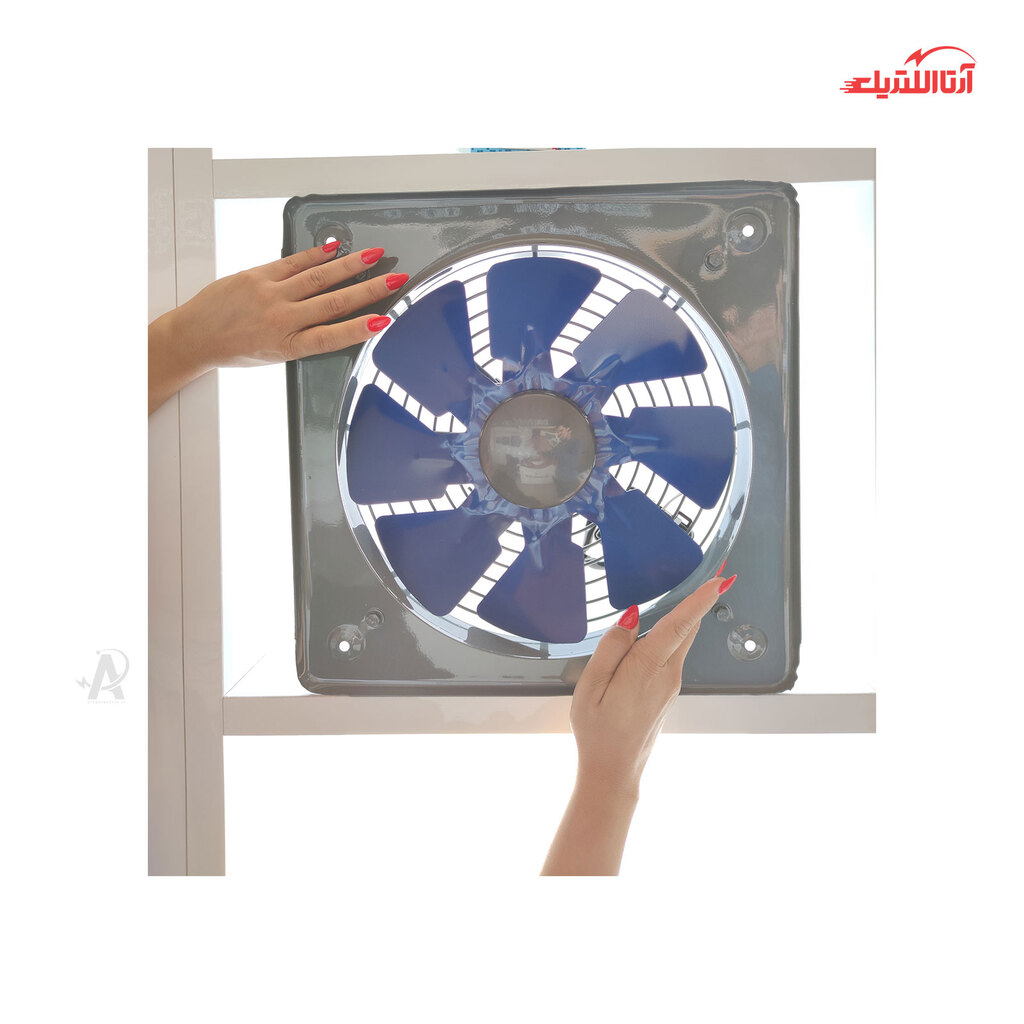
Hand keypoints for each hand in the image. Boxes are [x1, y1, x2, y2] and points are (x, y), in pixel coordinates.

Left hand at [148, 243, 406, 413]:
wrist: (195, 335)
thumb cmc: (234, 349)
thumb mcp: (275, 355)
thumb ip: (304, 338)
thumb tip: (334, 320)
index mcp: (287, 346)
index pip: (331, 337)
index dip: (359, 329)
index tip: (383, 321)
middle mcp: (280, 319)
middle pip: (332, 302)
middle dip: (368, 290)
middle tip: (395, 279)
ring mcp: (269, 294)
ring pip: (317, 277)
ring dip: (349, 265)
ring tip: (373, 255)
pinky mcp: (257, 275)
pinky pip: (293, 262)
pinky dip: (315, 254)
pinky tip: (334, 248)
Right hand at [541, 567, 735, 874]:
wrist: (613, 771)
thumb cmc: (597, 732)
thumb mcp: (591, 687)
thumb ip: (611, 649)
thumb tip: (631, 619)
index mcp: (647, 669)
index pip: (678, 625)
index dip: (699, 600)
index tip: (720, 580)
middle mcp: (667, 675)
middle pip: (686, 629)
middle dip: (701, 601)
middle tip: (717, 574)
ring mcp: (670, 685)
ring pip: (680, 641)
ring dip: (684, 617)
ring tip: (686, 592)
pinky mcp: (667, 691)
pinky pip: (672, 654)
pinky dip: (672, 635)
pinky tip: (657, 630)